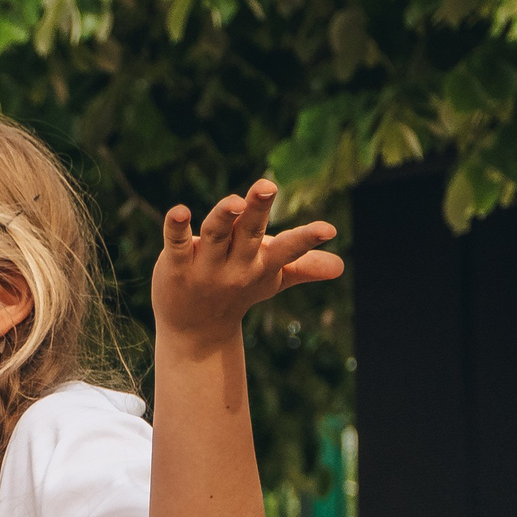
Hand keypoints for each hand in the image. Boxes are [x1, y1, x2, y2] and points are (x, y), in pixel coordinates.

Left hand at [152, 179, 340, 351]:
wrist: (195, 330)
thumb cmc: (238, 293)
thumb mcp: (270, 279)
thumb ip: (302, 268)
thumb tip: (341, 267)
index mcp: (260, 264)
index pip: (286, 250)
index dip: (306, 240)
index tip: (329, 230)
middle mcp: (235, 264)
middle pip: (248, 232)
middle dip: (257, 210)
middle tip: (266, 186)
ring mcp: (204, 266)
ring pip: (214, 234)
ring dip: (222, 216)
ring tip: (232, 201)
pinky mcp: (175, 265)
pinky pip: (175, 244)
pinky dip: (177, 227)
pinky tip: (178, 212)